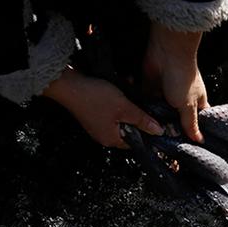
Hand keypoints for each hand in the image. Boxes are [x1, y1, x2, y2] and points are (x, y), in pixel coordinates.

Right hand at [43, 68, 163, 148]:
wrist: (68, 84)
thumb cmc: (96, 97)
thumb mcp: (125, 108)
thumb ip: (143, 120)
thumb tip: (159, 131)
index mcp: (111, 139)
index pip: (136, 142)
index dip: (147, 132)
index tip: (156, 121)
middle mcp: (103, 135)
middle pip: (129, 129)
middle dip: (137, 115)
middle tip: (144, 104)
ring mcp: (97, 125)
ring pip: (121, 118)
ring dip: (128, 106)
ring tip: (131, 92)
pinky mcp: (93, 114)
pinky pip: (111, 112)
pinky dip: (118, 102)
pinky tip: (122, 89)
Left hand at [143, 22, 208, 142]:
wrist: (166, 53)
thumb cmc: (183, 78)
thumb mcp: (188, 105)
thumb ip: (190, 123)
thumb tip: (199, 140)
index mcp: (196, 104)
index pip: (197, 123)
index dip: (193, 134)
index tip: (189, 149)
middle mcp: (181, 101)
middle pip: (176, 121)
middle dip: (171, 131)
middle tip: (166, 149)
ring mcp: (165, 96)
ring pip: (160, 114)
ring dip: (156, 123)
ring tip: (150, 141)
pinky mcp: (151, 90)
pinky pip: (147, 105)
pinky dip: (145, 112)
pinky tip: (140, 124)